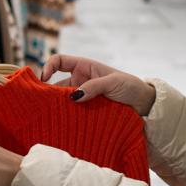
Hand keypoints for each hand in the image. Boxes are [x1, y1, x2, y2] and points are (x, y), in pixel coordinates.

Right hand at [41, 54, 157, 115]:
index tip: (44, 79)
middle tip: (41, 104)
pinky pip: (72, 114)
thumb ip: (94, 87)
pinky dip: (66, 118)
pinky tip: (63, 124)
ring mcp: (82, 97)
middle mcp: (79, 81)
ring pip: (63, 101)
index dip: (48, 66)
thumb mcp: (113, 82)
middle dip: (48, 92)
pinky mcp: (85, 112)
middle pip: (56, 85)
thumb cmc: (130, 86)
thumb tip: (74, 96)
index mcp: (84, 67)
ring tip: (51, 116)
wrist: (143, 104)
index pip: (59, 61)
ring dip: (57, 107)